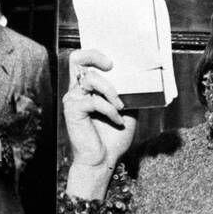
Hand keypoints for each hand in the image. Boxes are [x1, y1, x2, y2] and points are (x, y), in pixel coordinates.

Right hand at [63, 49, 137, 197]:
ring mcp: (73, 100)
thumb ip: (128, 90)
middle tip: (112, 66)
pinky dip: (110, 110)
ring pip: (90, 79)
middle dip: (95, 56)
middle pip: (77, 59)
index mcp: (87, 88)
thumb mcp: (127, 108)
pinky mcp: (72, 111)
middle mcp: (77, 91)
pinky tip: (117, 120)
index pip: (83, 60)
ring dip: (111, 90)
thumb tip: (140, 73)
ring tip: (121, 105)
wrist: (103, 161)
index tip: (114, 60)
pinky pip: (94, 101)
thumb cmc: (113, 136)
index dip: (95, 52)